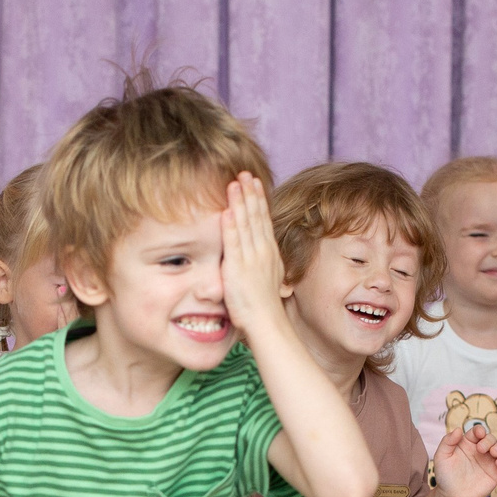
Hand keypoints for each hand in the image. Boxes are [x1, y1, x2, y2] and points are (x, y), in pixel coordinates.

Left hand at [218, 172, 286, 346]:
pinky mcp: (238, 269)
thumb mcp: (269, 281)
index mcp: (269, 253)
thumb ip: (263, 267)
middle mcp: (262, 252)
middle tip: (245, 173)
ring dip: (240, 202)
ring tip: (235, 182)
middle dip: (250, 193)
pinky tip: (226, 210)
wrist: (267, 323)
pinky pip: (234, 243)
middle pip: (256, 216)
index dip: (258, 200)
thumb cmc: (265, 309)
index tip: (254, 183)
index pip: (263, 220)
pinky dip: (230, 226)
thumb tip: (262, 262)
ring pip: (245, 224)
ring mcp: (251, 259)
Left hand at [431, 422, 496, 496]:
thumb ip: (447, 441)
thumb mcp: (442, 457)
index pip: (477, 431)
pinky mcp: (496, 472)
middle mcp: (480, 450)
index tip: (479, 434)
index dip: (479, 430)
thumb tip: (458, 429)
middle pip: (491, 438)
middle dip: (489, 440)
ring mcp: (489, 460)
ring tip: (493, 453)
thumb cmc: (445, 476)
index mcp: (468, 443)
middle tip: (481, 449)